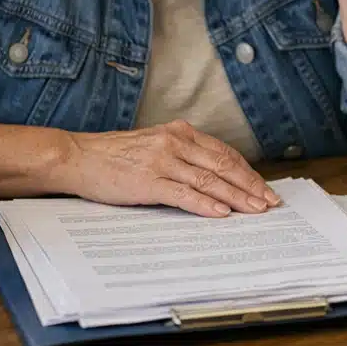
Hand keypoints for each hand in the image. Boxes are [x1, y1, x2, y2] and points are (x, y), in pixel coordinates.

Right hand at [56, 121, 281, 217]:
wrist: (77, 157)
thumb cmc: (115, 156)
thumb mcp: (155, 145)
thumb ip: (184, 155)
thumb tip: (217, 178)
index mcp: (181, 132)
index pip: (225, 153)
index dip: (248, 173)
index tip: (264, 188)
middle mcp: (175, 143)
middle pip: (224, 166)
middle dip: (251, 186)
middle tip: (270, 203)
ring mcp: (162, 161)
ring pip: (209, 180)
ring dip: (236, 197)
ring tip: (255, 210)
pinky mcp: (148, 181)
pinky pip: (184, 194)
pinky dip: (206, 204)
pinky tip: (222, 213)